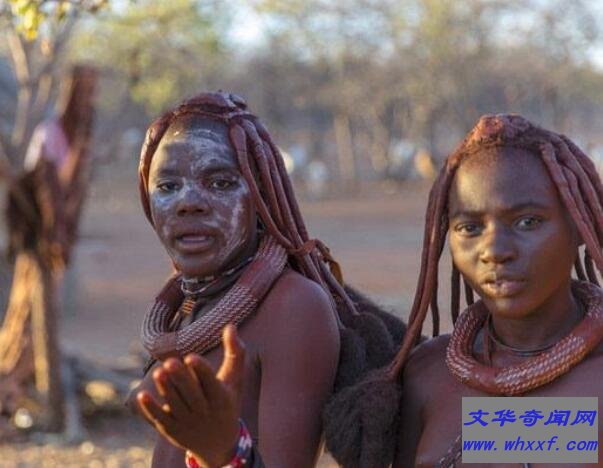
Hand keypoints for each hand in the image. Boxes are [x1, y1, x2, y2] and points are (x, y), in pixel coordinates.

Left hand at [137, 325, 245, 467]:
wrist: (218, 441)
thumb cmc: (227, 400)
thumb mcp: (234, 378)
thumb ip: (235, 352)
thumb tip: (230, 325)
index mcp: (221, 398)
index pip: (211, 383)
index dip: (201, 371)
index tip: (191, 357)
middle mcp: (204, 412)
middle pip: (191, 395)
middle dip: (181, 379)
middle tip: (170, 362)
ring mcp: (187, 422)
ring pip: (175, 405)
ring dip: (166, 389)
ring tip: (159, 372)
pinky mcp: (171, 430)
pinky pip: (160, 418)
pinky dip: (151, 408)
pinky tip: (141, 395)